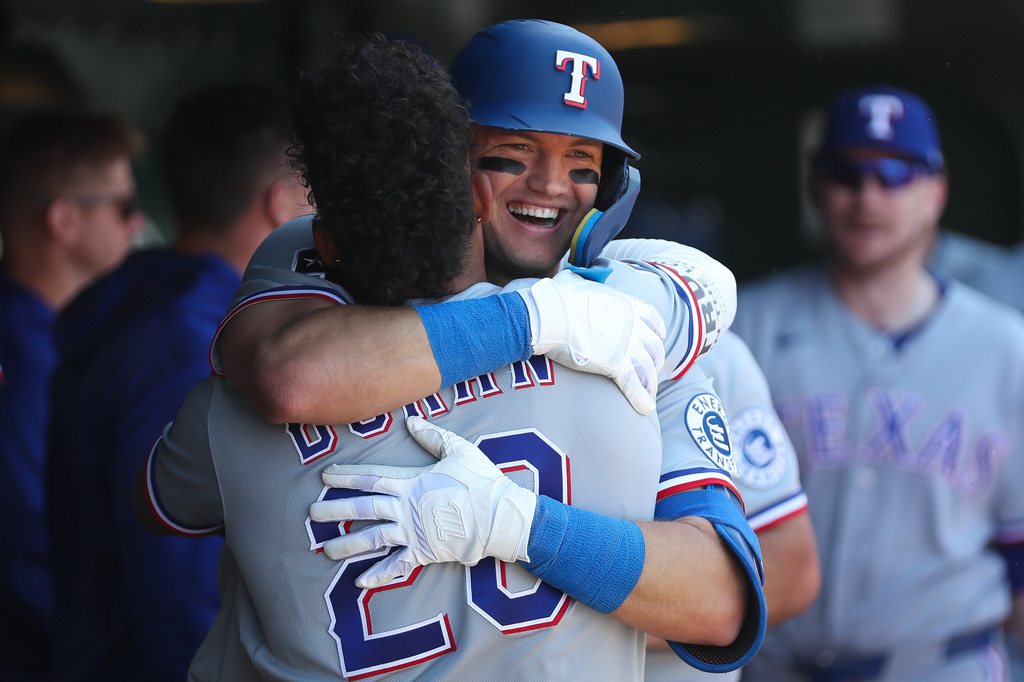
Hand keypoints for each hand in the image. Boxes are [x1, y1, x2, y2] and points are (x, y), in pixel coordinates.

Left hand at [309, 416, 536, 587]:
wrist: (499, 516)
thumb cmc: (480, 481)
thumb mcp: (458, 450)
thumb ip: (432, 435)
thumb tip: (410, 420)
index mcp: (410, 484)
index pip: (370, 479)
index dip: (346, 477)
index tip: (324, 477)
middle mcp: (405, 509)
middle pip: (363, 510)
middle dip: (335, 511)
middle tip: (312, 514)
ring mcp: (413, 533)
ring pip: (373, 540)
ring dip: (348, 546)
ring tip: (327, 550)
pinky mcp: (424, 553)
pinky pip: (397, 566)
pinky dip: (378, 574)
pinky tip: (360, 580)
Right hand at [518, 269, 665, 414]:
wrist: (551, 315)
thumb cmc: (556, 298)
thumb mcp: (574, 281)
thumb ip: (580, 280)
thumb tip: (570, 277)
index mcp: (626, 304)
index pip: (652, 317)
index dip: (658, 330)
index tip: (660, 337)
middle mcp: (632, 325)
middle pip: (654, 347)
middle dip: (655, 361)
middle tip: (650, 371)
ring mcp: (627, 346)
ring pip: (648, 369)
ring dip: (651, 383)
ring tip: (649, 393)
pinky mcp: (616, 366)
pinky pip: (635, 387)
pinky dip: (642, 399)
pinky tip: (645, 409)